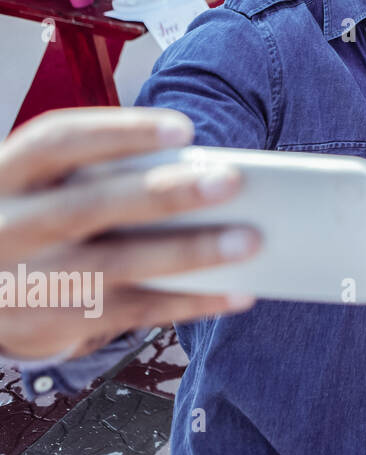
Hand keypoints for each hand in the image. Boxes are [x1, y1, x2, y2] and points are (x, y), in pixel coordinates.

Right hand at [0, 108, 259, 360]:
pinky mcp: (53, 326)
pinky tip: (238, 291)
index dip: (120, 132)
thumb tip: (200, 173)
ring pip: (115, 266)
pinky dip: (191, 301)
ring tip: (251, 240)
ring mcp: (28, 281)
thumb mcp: (42, 187)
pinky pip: (132, 311)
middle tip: (231, 181)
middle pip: (88, 206)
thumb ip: (99, 175)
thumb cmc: (35, 218)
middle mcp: (8, 226)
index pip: (57, 141)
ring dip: (190, 253)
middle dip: (163, 194)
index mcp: (7, 174)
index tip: (185, 129)